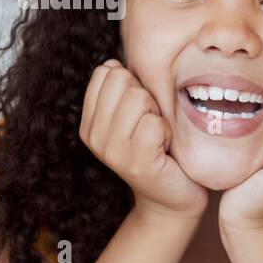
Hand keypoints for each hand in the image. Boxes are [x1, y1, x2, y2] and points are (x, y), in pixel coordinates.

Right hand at [80, 59, 206, 219]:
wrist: (172, 199)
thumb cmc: (159, 151)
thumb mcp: (135, 118)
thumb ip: (123, 92)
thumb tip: (113, 63)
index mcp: (89, 122)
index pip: (105, 73)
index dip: (133, 85)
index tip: (140, 112)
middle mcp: (94, 136)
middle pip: (123, 81)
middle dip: (147, 98)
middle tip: (152, 126)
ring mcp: (112, 150)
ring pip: (139, 98)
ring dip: (159, 115)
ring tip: (159, 138)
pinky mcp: (136, 161)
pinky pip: (155, 122)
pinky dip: (168, 131)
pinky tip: (165, 150)